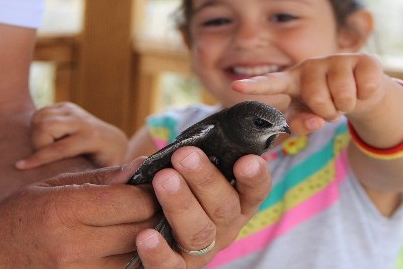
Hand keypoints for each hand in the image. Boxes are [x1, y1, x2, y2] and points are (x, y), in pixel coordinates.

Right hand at [0, 159, 163, 267]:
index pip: (132, 202)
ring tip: (148, 223)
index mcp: (67, 211)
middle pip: (141, 229)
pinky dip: (133, 257)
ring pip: (138, 255)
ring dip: (149, 238)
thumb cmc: (24, 212)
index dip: (152, 192)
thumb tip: (144, 165)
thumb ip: (105, 178)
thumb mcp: (58, 184)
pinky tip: (131, 243)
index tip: (158, 185)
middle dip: (157, 214)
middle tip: (163, 203)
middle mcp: (74, 246)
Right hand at [17, 102, 127, 169]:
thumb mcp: (104, 173)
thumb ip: (91, 179)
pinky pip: (40, 112)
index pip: (60, 148)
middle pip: (45, 126)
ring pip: (40, 117)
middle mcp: (83, 121)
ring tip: (47, 147)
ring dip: (36, 134)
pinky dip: (37, 125)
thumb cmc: (107, 164)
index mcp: (93, 138)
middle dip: (38, 143)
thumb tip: (76, 193)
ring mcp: (74, 111)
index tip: (20, 166)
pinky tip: (48, 137)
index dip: (39, 158)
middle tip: (44, 155)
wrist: (114, 141)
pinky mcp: (66, 106)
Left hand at [140, 146, 271, 267]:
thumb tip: (181, 145)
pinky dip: (159, 253)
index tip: (247, 160)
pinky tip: (146, 236)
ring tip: (163, 180)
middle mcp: (225, 227)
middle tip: (185, 156)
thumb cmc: (176, 185)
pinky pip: (170, 267)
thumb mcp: (189, 167)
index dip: (254, 177)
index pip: (255, 190)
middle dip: (205, 179)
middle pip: (223, 207)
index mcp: (237, 201)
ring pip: (199, 232)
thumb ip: (191, 154)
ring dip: (181, 205)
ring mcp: (203, 250)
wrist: (147, 223)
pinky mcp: (176, 268)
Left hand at [232, 53, 385, 134]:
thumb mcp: (309, 118)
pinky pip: (364, 88)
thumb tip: (314, 121)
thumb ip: (302, 124)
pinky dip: (365, 97)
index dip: (255, 85)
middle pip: (317, 99)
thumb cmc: (326, 105)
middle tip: (330, 107)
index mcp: (291, 81)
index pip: (271, 82)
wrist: (361, 93)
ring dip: (347, 106)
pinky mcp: (362, 59)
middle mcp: (311, 66)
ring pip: (342, 96)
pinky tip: (362, 88)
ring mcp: (336, 59)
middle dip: (328, 112)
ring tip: (345, 98)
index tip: (236, 86)